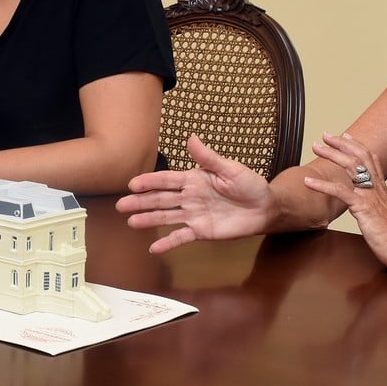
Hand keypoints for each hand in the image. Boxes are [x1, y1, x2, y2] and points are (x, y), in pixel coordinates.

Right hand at [116, 135, 274, 253]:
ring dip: (148, 219)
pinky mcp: (201, 231)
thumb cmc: (250, 184)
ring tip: (131, 222)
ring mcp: (193, 215)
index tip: (132, 184)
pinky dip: (168, 242)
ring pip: (166, 217)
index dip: (150, 182)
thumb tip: (191, 137)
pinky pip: (181, 237)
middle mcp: (189, 197)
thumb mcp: (230, 168)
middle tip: (121, 205)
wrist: (265, 208)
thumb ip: (208, 157)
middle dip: (141, 201)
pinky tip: (154, 248)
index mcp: (194, 179)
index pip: (167, 180)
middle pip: (160, 199)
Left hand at [305, 132, 386, 266]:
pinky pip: (340, 191)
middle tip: (325, 135)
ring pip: (351, 166)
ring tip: (315, 147)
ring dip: (331, 154)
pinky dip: (322, 184)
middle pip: (359, 156)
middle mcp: (377, 187)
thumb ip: (377, 204)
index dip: (357, 145)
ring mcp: (370, 195)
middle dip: (341, 143)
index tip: (345, 135)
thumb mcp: (386, 214)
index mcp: (382, 187)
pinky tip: (308, 181)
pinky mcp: (363, 207)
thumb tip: (369, 203)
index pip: (371, 158)